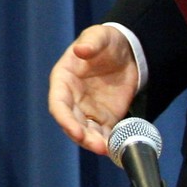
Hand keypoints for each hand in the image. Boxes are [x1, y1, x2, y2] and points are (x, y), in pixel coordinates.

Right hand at [46, 24, 140, 155]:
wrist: (128, 51)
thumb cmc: (106, 41)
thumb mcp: (100, 36)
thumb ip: (91, 42)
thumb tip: (81, 50)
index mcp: (64, 80)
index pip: (58, 104)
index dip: (64, 119)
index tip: (76, 131)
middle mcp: (73, 98)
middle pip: (71, 123)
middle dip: (82, 136)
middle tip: (98, 146)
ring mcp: (88, 110)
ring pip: (86, 132)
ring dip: (95, 143)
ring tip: (108, 150)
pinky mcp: (105, 117)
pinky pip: (104, 134)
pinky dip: (108, 142)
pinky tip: (117, 148)